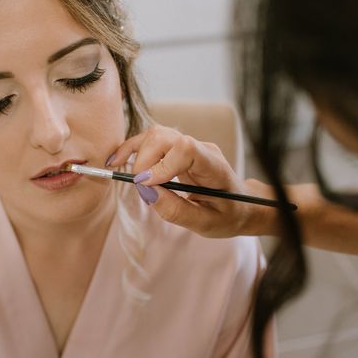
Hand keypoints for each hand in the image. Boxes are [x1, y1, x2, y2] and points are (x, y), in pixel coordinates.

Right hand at [107, 125, 277, 237]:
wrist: (242, 204)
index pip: (186, 148)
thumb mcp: (206, 223)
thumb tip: (147, 193)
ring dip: (134, 150)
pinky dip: (133, 149)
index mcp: (214, 166)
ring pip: (156, 134)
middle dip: (144, 159)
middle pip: (165, 137)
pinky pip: (153, 141)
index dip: (162, 164)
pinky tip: (118, 161)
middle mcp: (201, 149)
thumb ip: (177, 211)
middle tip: (139, 187)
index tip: (147, 186)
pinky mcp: (178, 149)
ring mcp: (190, 145)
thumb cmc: (228, 215)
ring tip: (115, 168)